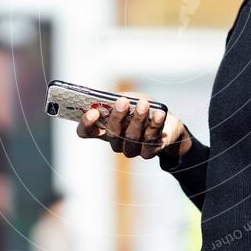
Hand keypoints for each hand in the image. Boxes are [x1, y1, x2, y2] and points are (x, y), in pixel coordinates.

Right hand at [76, 91, 190, 159]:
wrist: (164, 119)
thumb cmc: (141, 106)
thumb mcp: (128, 97)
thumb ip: (118, 98)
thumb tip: (114, 98)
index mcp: (103, 129)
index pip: (86, 132)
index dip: (86, 124)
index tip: (93, 112)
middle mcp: (115, 142)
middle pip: (112, 133)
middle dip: (117, 117)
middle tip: (123, 101)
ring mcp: (131, 149)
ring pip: (131, 137)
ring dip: (138, 119)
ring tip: (143, 104)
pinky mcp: (148, 152)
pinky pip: (150, 141)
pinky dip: (155, 125)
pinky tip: (159, 114)